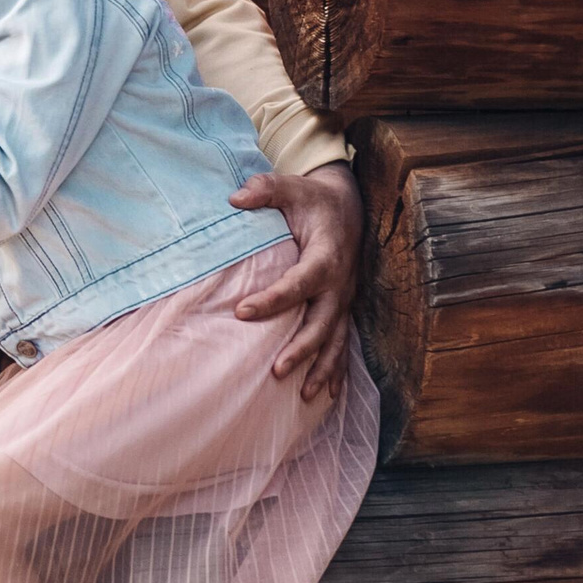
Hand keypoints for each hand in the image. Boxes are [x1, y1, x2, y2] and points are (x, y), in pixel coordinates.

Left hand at [230, 162, 363, 401]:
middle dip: (302, 348)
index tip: (241, 312)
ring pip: (336, 339)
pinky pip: (342, 342)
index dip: (272, 299)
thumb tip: (235, 199)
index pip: (299, 282)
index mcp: (325, 255)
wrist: (347, 206)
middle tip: (276, 370)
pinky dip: (337, 369)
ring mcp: (344, 298)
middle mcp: (340, 282)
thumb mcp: (289, 186)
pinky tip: (329, 395)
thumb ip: (263, 188)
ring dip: (322, 368)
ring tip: (305, 395)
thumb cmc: (311, 198)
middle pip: (323, 321)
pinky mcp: (342, 306)